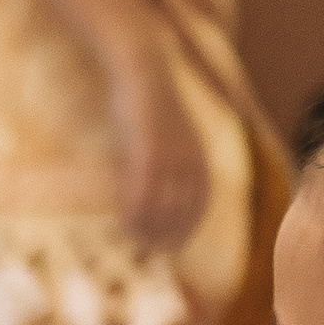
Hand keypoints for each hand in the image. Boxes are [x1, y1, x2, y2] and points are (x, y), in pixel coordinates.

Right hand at [104, 47, 208, 253]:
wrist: (143, 70)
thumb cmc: (147, 100)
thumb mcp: (160, 132)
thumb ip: (161, 157)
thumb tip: (150, 177)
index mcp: (198, 155)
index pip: (200, 202)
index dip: (187, 228)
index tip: (172, 248)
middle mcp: (190, 158)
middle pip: (184, 209)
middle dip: (168, 235)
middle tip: (149, 254)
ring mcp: (171, 155)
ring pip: (163, 203)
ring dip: (149, 228)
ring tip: (133, 244)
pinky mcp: (149, 149)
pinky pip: (144, 189)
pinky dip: (136, 211)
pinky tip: (123, 223)